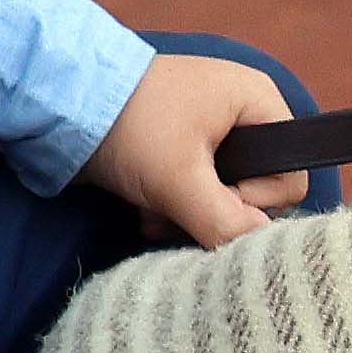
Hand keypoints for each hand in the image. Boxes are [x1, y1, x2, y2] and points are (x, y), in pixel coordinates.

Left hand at [87, 48, 316, 252]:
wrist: (61, 101)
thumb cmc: (130, 124)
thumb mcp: (181, 179)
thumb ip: (226, 222)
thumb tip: (255, 251)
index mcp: (259, 102)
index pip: (290, 175)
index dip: (256, 200)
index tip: (213, 199)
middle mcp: (242, 113)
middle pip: (256, 191)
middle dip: (215, 211)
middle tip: (175, 210)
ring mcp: (211, 128)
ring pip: (224, 196)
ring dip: (189, 215)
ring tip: (152, 211)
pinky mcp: (180, 144)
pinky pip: (197, 190)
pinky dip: (173, 206)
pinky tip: (145, 207)